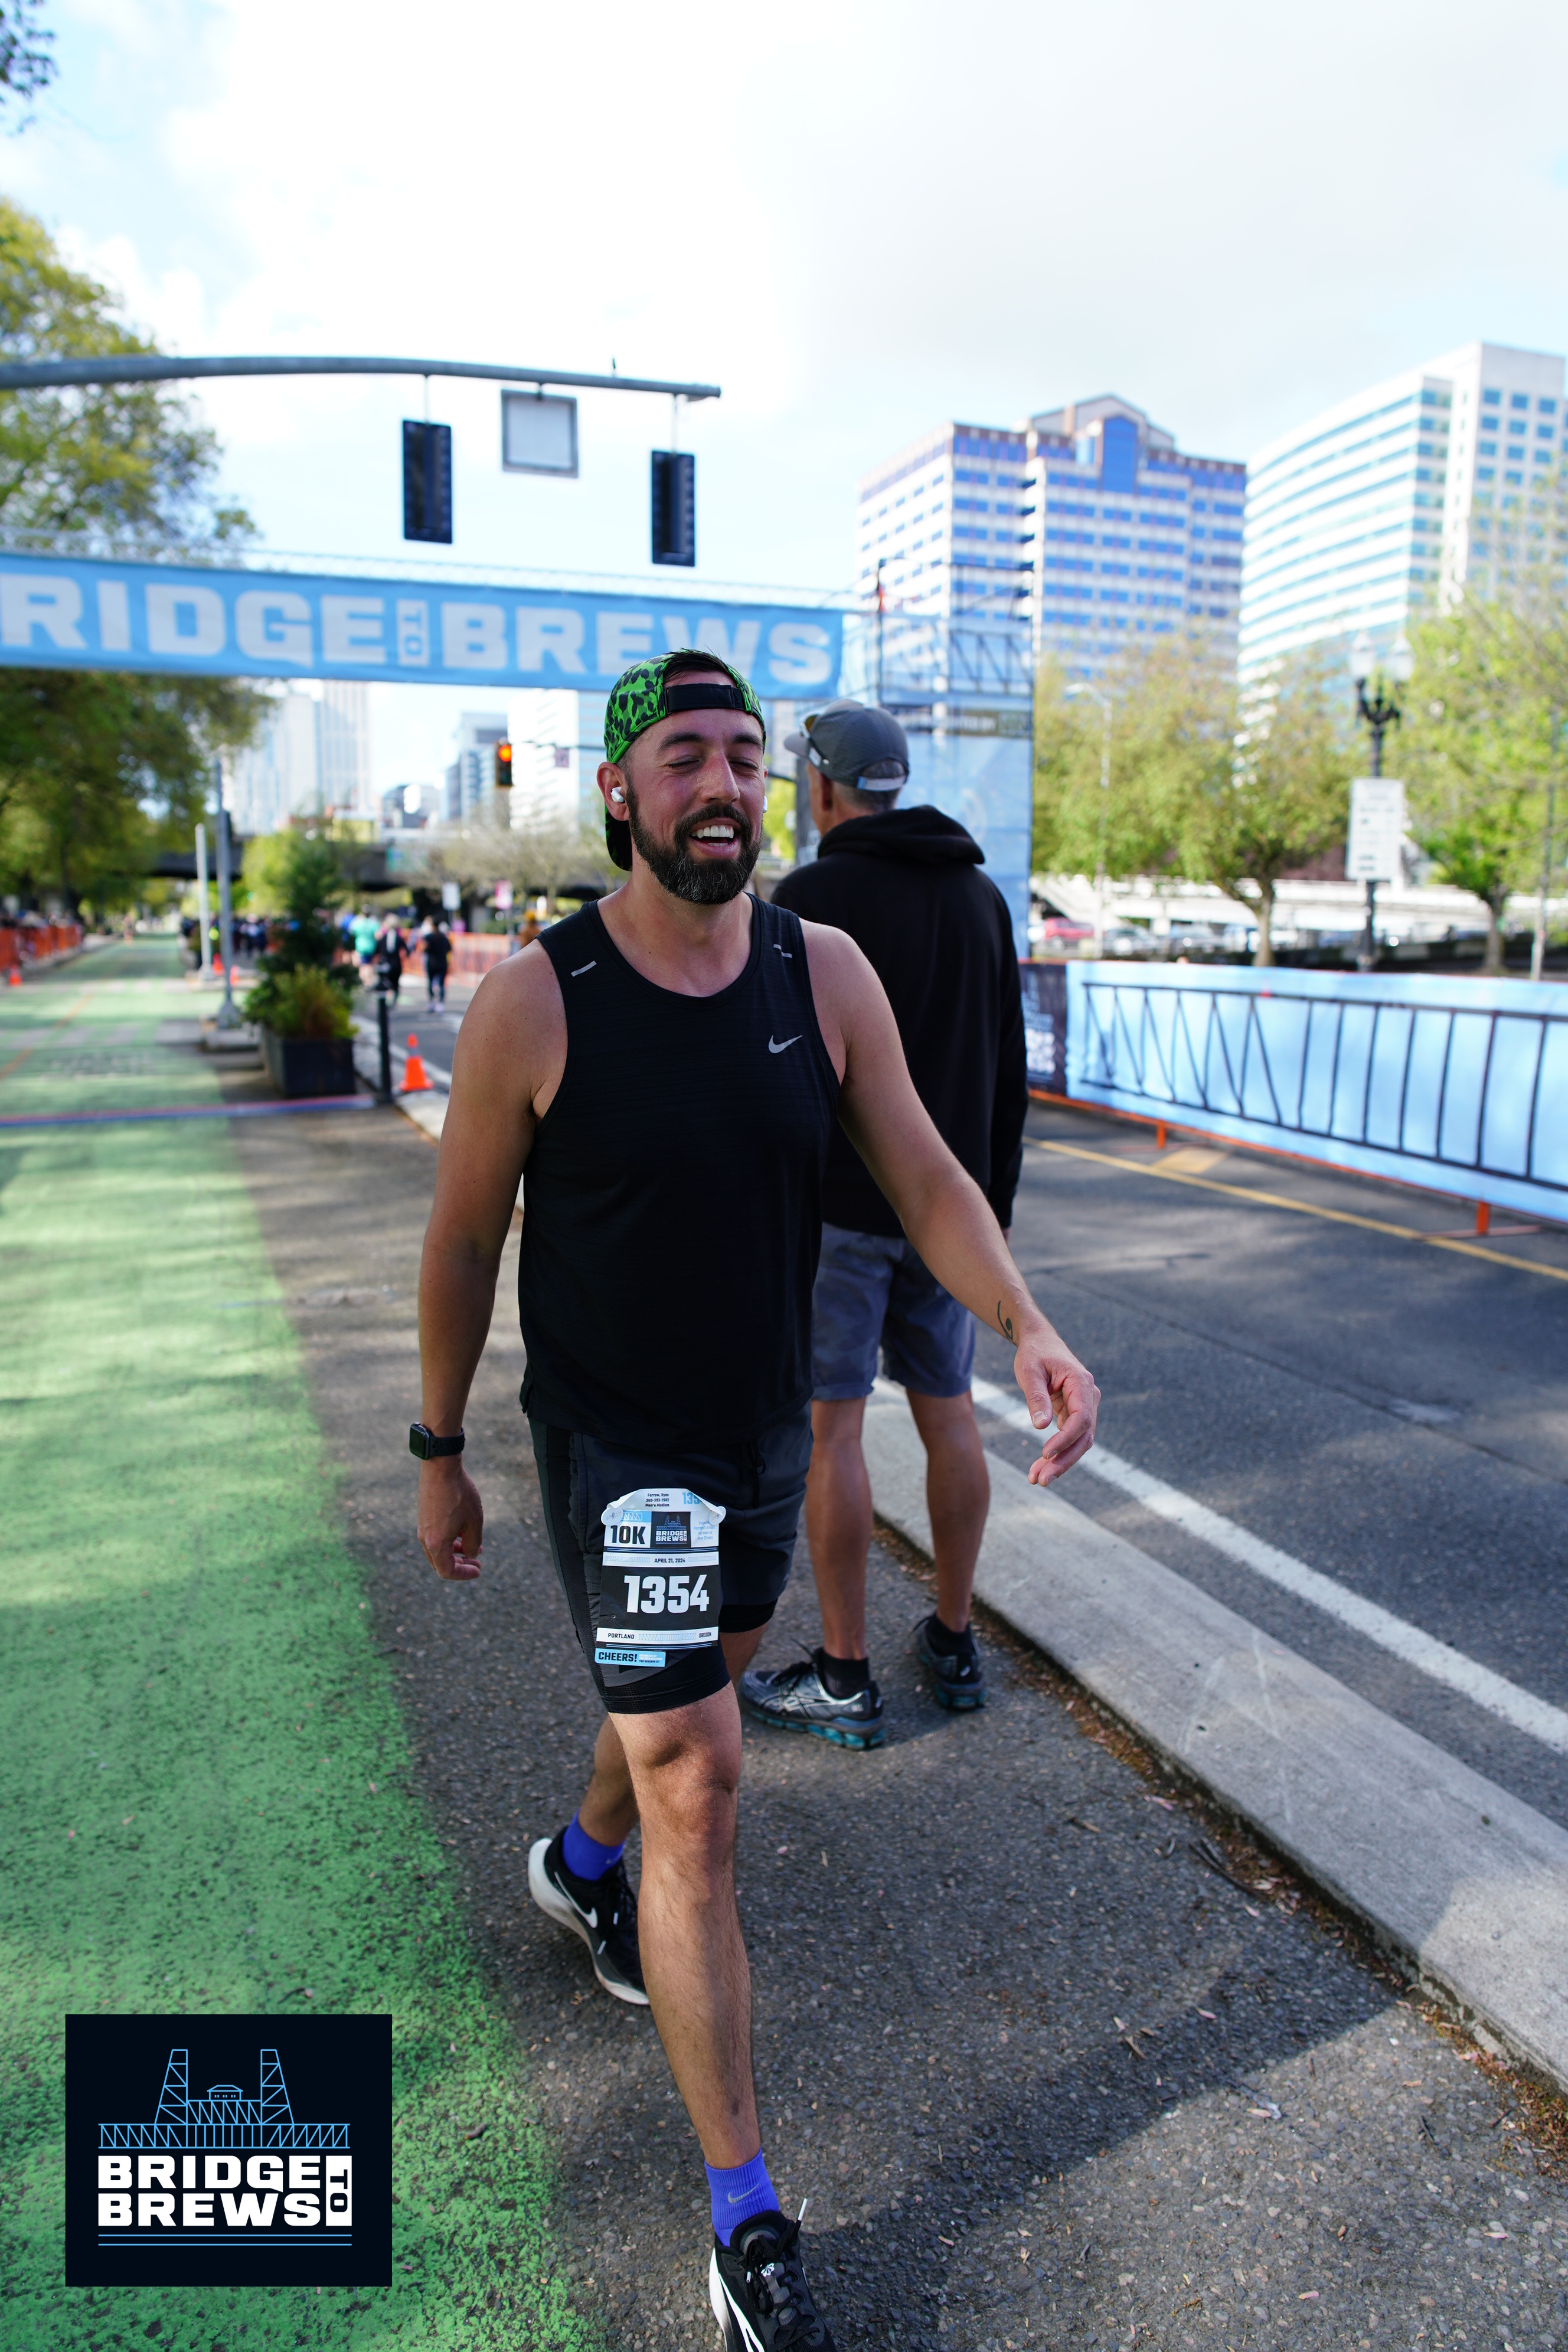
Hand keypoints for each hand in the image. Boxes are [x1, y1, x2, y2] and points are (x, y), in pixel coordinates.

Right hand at [418, 1457, 483, 1580]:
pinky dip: (449, 1540)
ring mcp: (422, 1527)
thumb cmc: (459, 1495)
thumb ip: (473, 1544)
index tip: (479, 1570)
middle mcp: (425, 1538)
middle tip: (477, 1562)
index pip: (447, 1571)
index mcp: (436, 1544)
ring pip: (437, 1549)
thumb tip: (470, 1555)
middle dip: (459, 1565)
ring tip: (473, 1547)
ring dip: (455, 1552)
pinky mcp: (423, 1516)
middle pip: (440, 1563)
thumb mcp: (474, 1522)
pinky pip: (435, 1537)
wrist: (440, 1468)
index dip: (464, 1574)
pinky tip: (462, 1531)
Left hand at [1014, 1330, 1099, 1486]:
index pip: (1081, 1418)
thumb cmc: (1034, 1354)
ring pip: (1078, 1442)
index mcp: (1081, 1383)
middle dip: (1064, 1460)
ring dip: (1060, 1462)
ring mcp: (1085, 1406)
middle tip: (1041, 1480)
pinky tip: (1040, 1469)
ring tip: (1037, 1479)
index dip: (1065, 1439)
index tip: (1045, 1453)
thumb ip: (1036, 1397)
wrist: (1040, 1343)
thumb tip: (1041, 1427)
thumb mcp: (1029, 1372)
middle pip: (1083, 1436)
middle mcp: (1089, 1396)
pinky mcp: (1076, 1414)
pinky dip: (1057, 1454)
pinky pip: (1070, 1438)